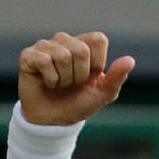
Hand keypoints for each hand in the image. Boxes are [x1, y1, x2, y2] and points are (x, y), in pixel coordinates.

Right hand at [17, 31, 133, 125]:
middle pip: (81, 49)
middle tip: (73, 83)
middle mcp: (65, 41)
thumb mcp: (104, 93)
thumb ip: (117, 76)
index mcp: (85, 46)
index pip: (98, 39)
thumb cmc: (80, 103)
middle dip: (80, 74)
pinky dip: (50, 79)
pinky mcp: (28, 55)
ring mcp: (45, 46)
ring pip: (62, 55)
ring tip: (60, 84)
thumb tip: (130, 60)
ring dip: (64, 78)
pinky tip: (48, 83)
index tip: (91, 77)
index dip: (97, 63)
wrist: (55, 120)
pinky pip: (44, 60)